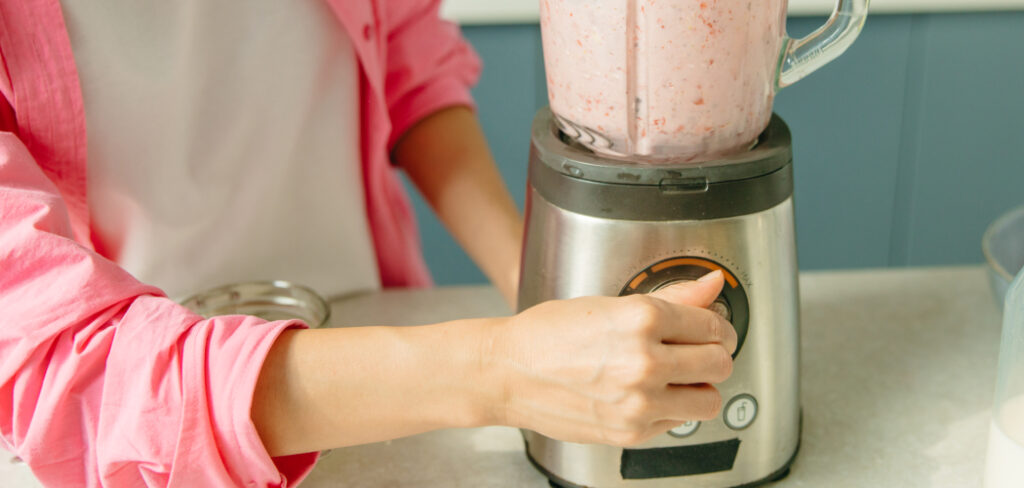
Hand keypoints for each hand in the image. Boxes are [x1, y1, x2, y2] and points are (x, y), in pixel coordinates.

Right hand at [489, 270, 735, 446]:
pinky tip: (649, 394)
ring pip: (709, 400)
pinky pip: (677, 423)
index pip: (712, 325)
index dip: (716, 326)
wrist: (508, 373)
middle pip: (720, 363)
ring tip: (680, 378)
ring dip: (700, 387)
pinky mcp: (631, 431)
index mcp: (642, 318)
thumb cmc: (548, 334)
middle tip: (699, 352)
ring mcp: (640, 401)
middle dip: (714, 355)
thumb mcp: (609, 303)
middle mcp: (645, 362)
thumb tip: (711, 285)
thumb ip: (671, 298)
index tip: (711, 329)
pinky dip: (671, 409)